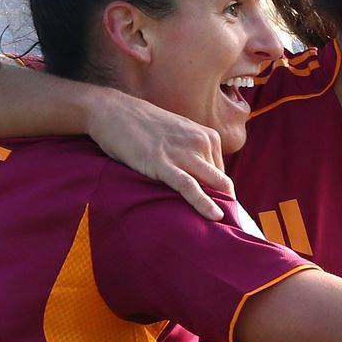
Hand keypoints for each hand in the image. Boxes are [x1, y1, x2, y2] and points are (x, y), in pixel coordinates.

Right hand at [84, 90, 233, 219]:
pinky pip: (189, 187)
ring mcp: (183, 152)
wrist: (114, 111)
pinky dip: (204, 203)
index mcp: (208, 136)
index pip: (221, 174)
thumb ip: (192, 153)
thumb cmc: (144, 127)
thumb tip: (202, 180)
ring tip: (225, 230)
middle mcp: (201, 142)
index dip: (219, 195)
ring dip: (220, 207)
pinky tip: (215, 217)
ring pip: (213, 185)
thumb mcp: (178, 135)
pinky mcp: (163, 164)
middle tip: (227, 227)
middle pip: (222, 182)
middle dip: (226, 204)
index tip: (219, 212)